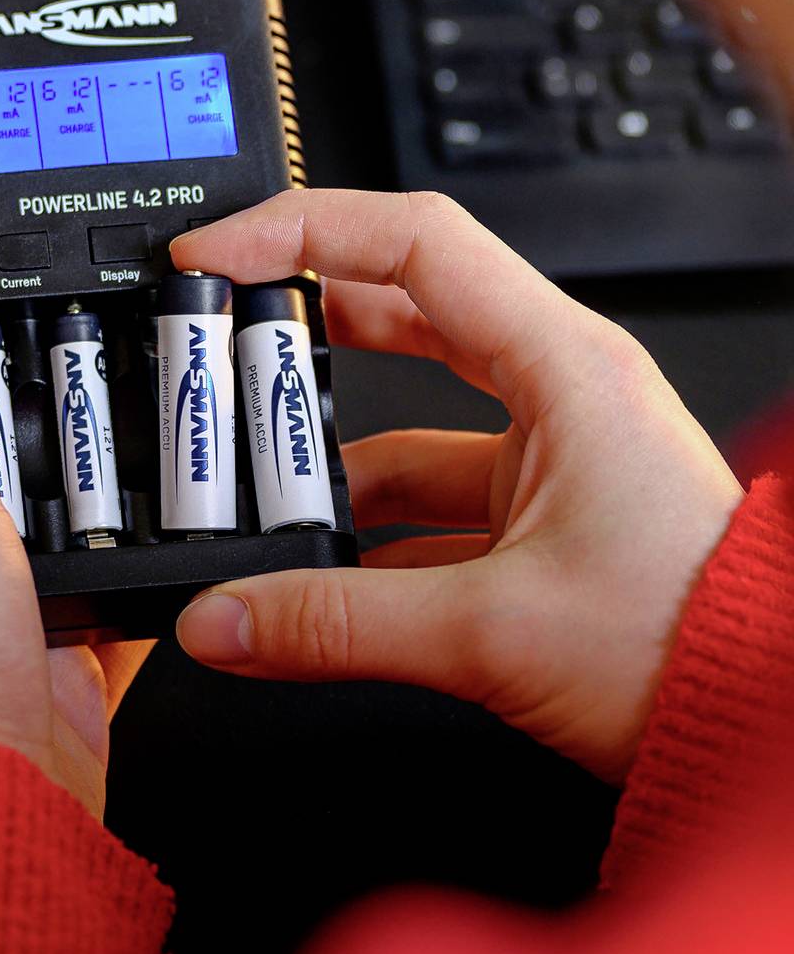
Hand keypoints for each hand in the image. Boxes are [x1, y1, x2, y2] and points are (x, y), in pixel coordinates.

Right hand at [171, 190, 742, 782]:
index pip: (413, 243)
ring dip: (327, 473)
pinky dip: (362, 543)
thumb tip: (223, 619)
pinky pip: (427, 515)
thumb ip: (334, 625)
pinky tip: (308, 582)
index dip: (302, 232)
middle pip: (399, 324)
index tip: (219, 257)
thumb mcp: (491, 631)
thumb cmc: (693, 641)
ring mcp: (550, 467)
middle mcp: (558, 400)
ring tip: (249, 507)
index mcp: (564, 368)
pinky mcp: (542, 535)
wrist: (770, 721)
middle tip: (215, 362)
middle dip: (299, 345)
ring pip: (407, 437)